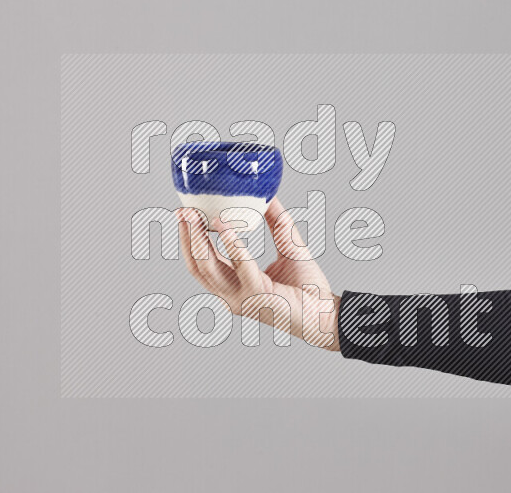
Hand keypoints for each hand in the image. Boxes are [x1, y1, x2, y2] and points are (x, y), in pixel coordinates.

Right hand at [176, 198, 339, 350]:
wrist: (327, 313)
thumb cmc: (308, 289)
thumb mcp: (288, 248)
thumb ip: (277, 224)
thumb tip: (268, 196)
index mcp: (234, 287)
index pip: (201, 264)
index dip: (189, 240)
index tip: (184, 215)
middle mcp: (232, 296)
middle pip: (197, 266)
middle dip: (186, 237)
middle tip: (182, 211)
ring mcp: (242, 298)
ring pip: (209, 267)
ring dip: (198, 239)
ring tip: (196, 215)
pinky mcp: (258, 295)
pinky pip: (240, 265)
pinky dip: (230, 244)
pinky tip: (223, 226)